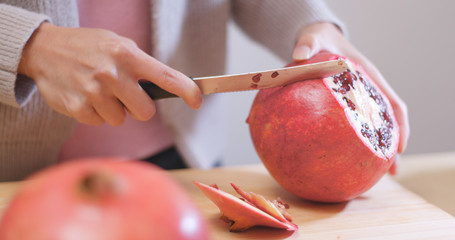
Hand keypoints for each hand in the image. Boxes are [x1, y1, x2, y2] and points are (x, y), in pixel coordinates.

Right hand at [18, 22, 201, 125]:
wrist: (44, 49)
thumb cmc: (88, 47)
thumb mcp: (118, 45)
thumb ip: (142, 65)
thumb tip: (170, 87)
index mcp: (128, 55)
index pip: (167, 77)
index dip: (187, 91)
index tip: (197, 100)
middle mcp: (113, 73)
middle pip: (145, 111)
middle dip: (138, 107)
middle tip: (124, 94)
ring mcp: (94, 92)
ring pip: (121, 119)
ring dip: (114, 109)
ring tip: (98, 90)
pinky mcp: (78, 108)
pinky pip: (100, 123)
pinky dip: (95, 113)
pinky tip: (85, 96)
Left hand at [292, 22, 409, 173]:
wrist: (314, 40)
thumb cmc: (318, 40)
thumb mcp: (313, 39)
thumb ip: (307, 44)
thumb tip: (298, 56)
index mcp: (368, 77)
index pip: (393, 103)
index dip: (400, 126)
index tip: (399, 147)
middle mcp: (366, 92)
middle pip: (386, 123)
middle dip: (391, 146)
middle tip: (391, 172)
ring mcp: (355, 101)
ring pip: (370, 129)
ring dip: (373, 151)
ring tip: (372, 177)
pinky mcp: (341, 108)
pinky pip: (348, 128)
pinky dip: (348, 144)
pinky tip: (338, 161)